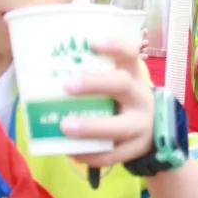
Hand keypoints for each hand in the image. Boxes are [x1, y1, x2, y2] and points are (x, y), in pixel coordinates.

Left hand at [60, 38, 154, 167]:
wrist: (155, 131)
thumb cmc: (123, 101)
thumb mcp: (118, 83)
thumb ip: (93, 77)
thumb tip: (42, 70)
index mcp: (133, 75)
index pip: (130, 54)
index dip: (114, 46)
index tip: (93, 43)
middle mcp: (140, 97)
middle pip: (122, 85)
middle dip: (94, 84)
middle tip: (67, 85)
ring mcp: (142, 124)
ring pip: (120, 126)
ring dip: (91, 126)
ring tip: (65, 126)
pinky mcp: (136, 149)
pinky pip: (113, 154)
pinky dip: (91, 154)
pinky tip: (71, 151)